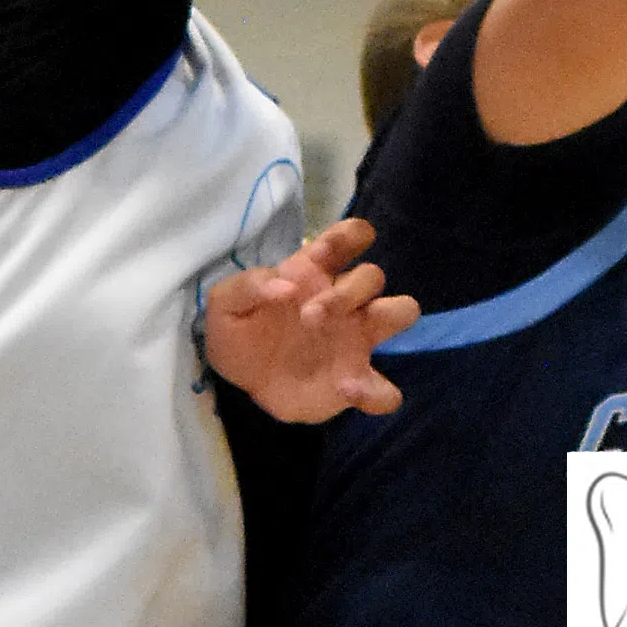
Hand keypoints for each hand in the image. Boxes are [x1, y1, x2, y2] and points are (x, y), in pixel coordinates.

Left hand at [203, 217, 419, 423]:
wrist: (238, 380)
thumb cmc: (239, 329)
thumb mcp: (225, 303)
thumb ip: (248, 286)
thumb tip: (285, 285)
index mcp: (314, 271)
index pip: (349, 237)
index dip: (348, 236)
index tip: (322, 254)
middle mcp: (344, 299)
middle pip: (373, 276)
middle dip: (349, 291)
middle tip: (310, 317)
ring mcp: (355, 338)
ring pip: (400, 311)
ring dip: (381, 321)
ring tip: (339, 349)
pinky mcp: (355, 381)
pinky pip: (384, 387)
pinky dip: (376, 390)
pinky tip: (347, 389)